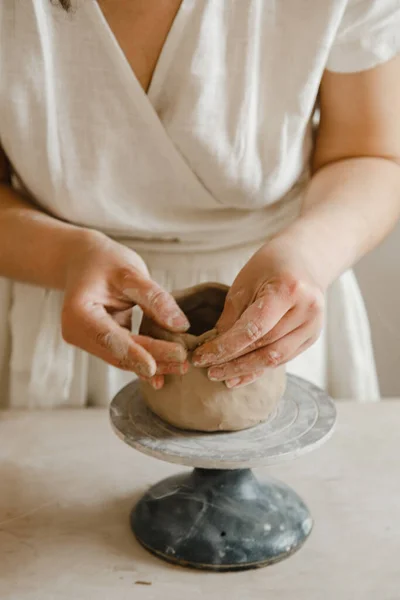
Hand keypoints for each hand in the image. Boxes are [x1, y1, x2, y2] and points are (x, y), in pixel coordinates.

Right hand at [61, 231, 189, 387]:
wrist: (85, 260)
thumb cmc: (104, 260)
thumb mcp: (130, 272)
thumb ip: (154, 298)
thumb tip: (180, 325)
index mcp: (78, 314)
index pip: (112, 338)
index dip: (141, 352)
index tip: (170, 358)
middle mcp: (77, 332)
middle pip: (119, 353)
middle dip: (153, 360)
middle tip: (185, 363)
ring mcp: (87, 340)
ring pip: (122, 358)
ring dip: (152, 363)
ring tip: (182, 366)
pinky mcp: (100, 342)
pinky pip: (124, 353)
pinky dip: (145, 358)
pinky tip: (167, 367)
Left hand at [192, 236, 324, 387]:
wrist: (304, 258)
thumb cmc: (270, 265)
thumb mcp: (245, 282)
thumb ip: (231, 316)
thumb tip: (213, 348)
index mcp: (288, 290)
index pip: (253, 328)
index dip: (225, 347)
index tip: (201, 357)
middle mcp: (307, 310)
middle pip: (265, 346)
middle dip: (233, 361)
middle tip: (208, 371)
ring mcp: (313, 326)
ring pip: (275, 358)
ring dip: (245, 370)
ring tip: (221, 376)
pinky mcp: (311, 337)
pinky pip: (282, 359)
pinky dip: (258, 369)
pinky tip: (238, 377)